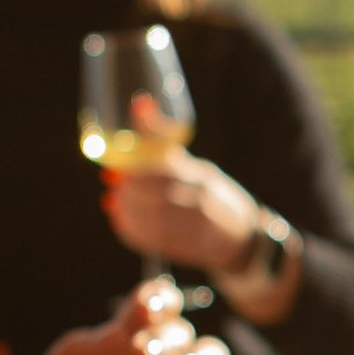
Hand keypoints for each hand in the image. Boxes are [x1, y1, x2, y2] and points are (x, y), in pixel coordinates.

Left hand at [102, 144, 263, 280]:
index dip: (136, 167)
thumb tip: (139, 105)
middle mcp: (200, 203)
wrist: (240, 239)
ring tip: (114, 199)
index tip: (120, 164)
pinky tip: (121, 218)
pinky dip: (130, 228)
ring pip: (149, 218)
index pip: (165, 169)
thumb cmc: (214, 196)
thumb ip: (166, 145)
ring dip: (126, 207)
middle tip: (113, 181)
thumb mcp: (198, 168)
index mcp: (203, 178)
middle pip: (155, 194)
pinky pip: (150, 240)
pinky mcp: (184, 250)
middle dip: (128, 188)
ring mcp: (193, 229)